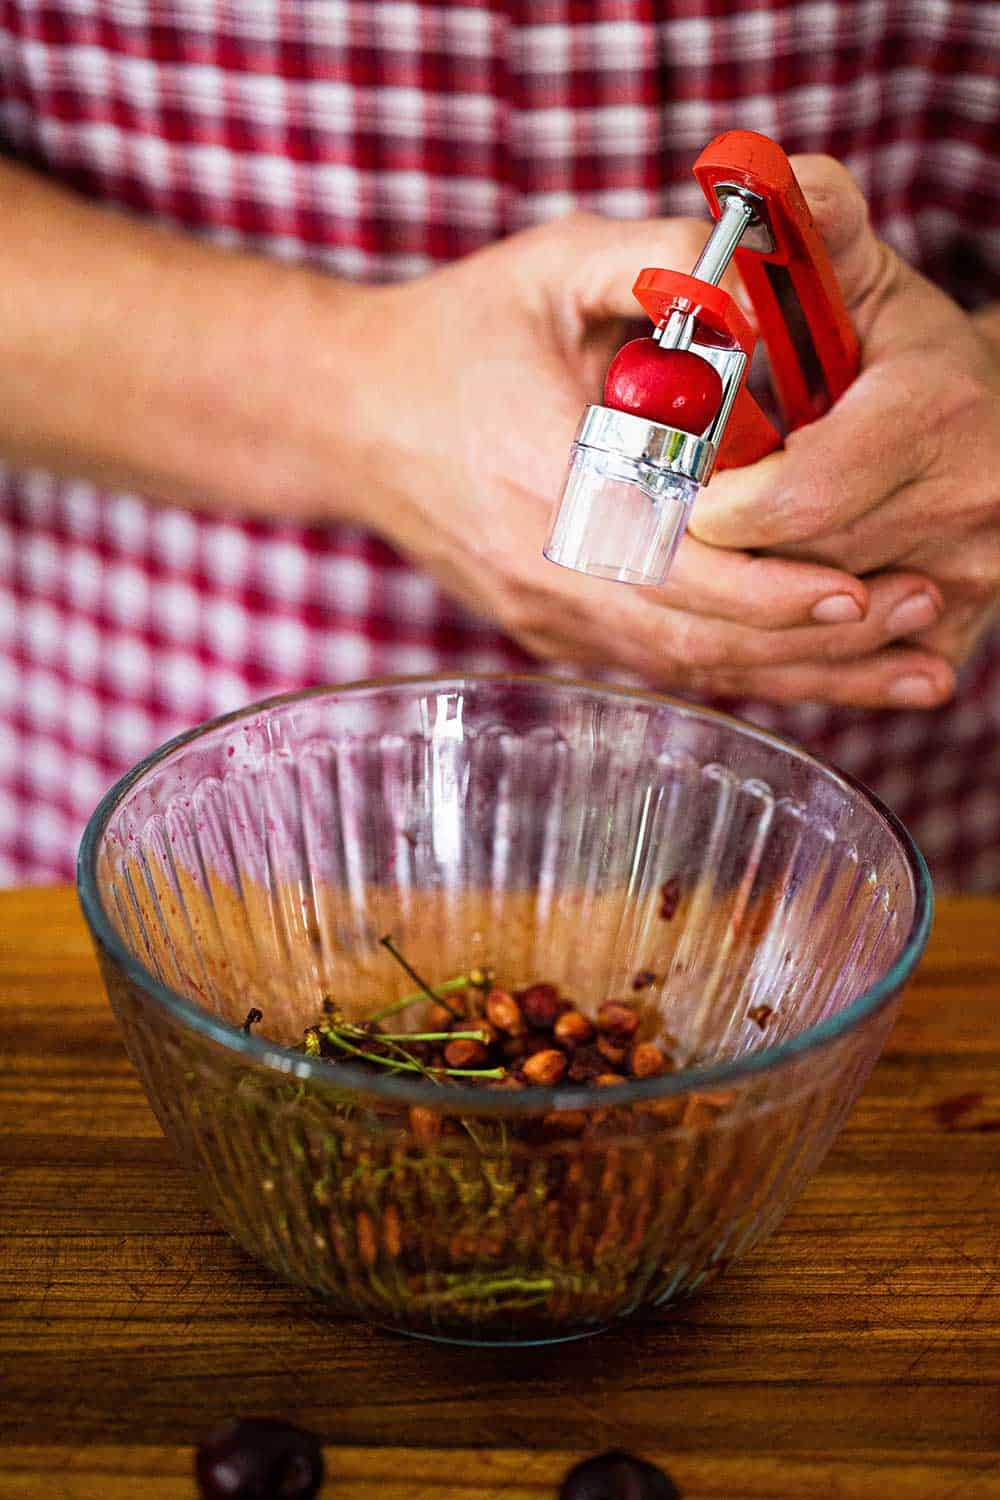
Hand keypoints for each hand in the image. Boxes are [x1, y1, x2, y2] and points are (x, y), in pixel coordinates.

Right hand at [347, 214, 953, 706]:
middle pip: (693, 640)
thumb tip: (761, 273)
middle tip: (917, 622)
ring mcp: (541, 614)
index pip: (674, 564)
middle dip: (811, 642)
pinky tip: (807, 664)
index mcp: (544, 480)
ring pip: (681, 670)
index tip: (862, 587)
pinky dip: (735, 668)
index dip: (770, 590)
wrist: (350, 417)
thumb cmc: (452, 337)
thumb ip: (654, 258)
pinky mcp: (546, 630)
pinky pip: (653, 666)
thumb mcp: (548, 265)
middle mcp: (542, 570)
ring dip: (790, 673)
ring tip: (891, 663)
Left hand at [689, 154, 999, 691]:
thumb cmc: (905, 349)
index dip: (721, 508)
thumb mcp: (861, 275)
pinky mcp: (957, 633)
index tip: (679, 496)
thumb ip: (809, 226)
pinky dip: (791, 650)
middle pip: (798, 566)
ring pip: (815, 623)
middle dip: (726, 557)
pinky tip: (760, 615)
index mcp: (934, 412)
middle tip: (673, 536)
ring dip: (750, 602)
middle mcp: (966, 503)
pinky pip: (848, 666)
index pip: (799, 496)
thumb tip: (754, 180)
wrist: (992, 421)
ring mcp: (966, 577)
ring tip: (711, 566)